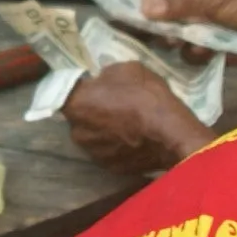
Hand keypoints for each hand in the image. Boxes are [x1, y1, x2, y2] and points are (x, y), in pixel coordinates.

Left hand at [63, 62, 212, 177]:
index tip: (91, 86)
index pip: (64, 94)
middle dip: (91, 111)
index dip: (78, 89)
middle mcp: (77, 132)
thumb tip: (100, 81)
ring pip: (93, 136)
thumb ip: (105, 75)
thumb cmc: (146, 96)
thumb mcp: (127, 69)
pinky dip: (116, 145)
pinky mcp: (109, 168)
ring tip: (127, 123)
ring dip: (103, 130)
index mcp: (75, 105)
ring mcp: (93, 153)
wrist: (172, 134)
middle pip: (79, 117)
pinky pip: (108, 151)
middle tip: (113, 104)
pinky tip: (133, 138)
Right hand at [134, 0, 236, 64]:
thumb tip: (143, 9)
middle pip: (161, 10)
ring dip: (173, 38)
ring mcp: (203, 23)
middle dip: (152, 21)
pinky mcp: (212, 46)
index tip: (123, 9)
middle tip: (141, 32)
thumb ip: (178, 3)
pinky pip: (190, 50)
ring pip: (173, 33)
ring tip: (177, 40)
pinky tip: (204, 51)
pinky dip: (194, 52)